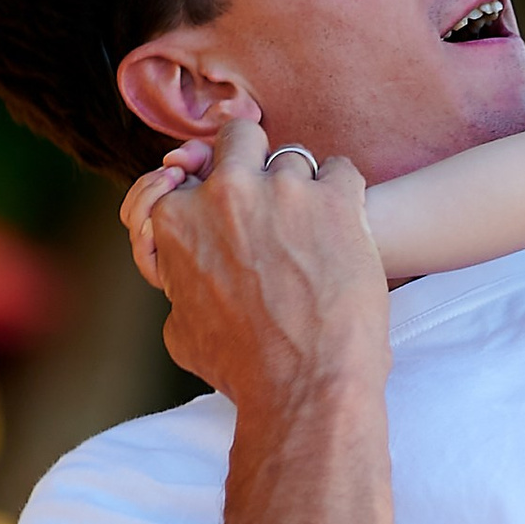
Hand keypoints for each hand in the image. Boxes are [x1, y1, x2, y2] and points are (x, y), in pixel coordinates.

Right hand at [120, 111, 388, 408]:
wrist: (306, 385)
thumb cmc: (243, 370)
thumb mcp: (183, 330)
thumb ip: (181, 285)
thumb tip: (182, 278)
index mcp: (178, 220)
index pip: (190, 175)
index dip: (210, 183)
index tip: (229, 198)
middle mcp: (225, 193)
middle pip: (239, 138)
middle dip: (253, 156)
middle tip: (271, 187)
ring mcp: (283, 191)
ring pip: (294, 159)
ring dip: (304, 186)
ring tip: (315, 227)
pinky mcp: (336, 200)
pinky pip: (342, 170)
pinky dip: (345, 191)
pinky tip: (346, 219)